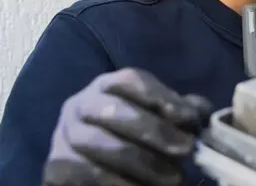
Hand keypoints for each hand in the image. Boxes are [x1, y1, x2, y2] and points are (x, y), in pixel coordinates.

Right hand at [42, 68, 212, 185]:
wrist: (95, 170)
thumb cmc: (134, 139)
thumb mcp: (157, 119)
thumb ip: (180, 112)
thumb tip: (199, 113)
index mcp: (106, 87)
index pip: (130, 80)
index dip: (160, 96)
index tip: (188, 117)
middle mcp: (79, 106)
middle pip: (115, 110)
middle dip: (155, 131)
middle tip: (186, 150)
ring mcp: (64, 136)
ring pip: (100, 144)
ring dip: (142, 164)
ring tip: (173, 178)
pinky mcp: (56, 168)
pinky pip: (86, 175)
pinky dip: (118, 184)